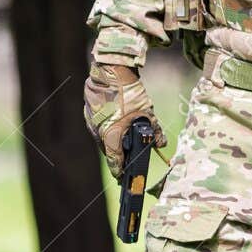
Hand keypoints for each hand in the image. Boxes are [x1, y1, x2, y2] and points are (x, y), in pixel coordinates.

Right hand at [83, 63, 164, 177]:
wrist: (110, 72)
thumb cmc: (128, 93)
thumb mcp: (146, 112)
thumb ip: (154, 130)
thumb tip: (161, 144)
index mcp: (110, 136)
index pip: (115, 162)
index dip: (121, 171)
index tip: (125, 179)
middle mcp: (98, 133)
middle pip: (109, 151)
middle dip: (119, 156)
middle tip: (129, 162)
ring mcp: (91, 123)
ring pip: (104, 139)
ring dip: (114, 141)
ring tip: (126, 143)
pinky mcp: (89, 115)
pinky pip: (100, 128)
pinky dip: (109, 129)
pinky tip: (118, 126)